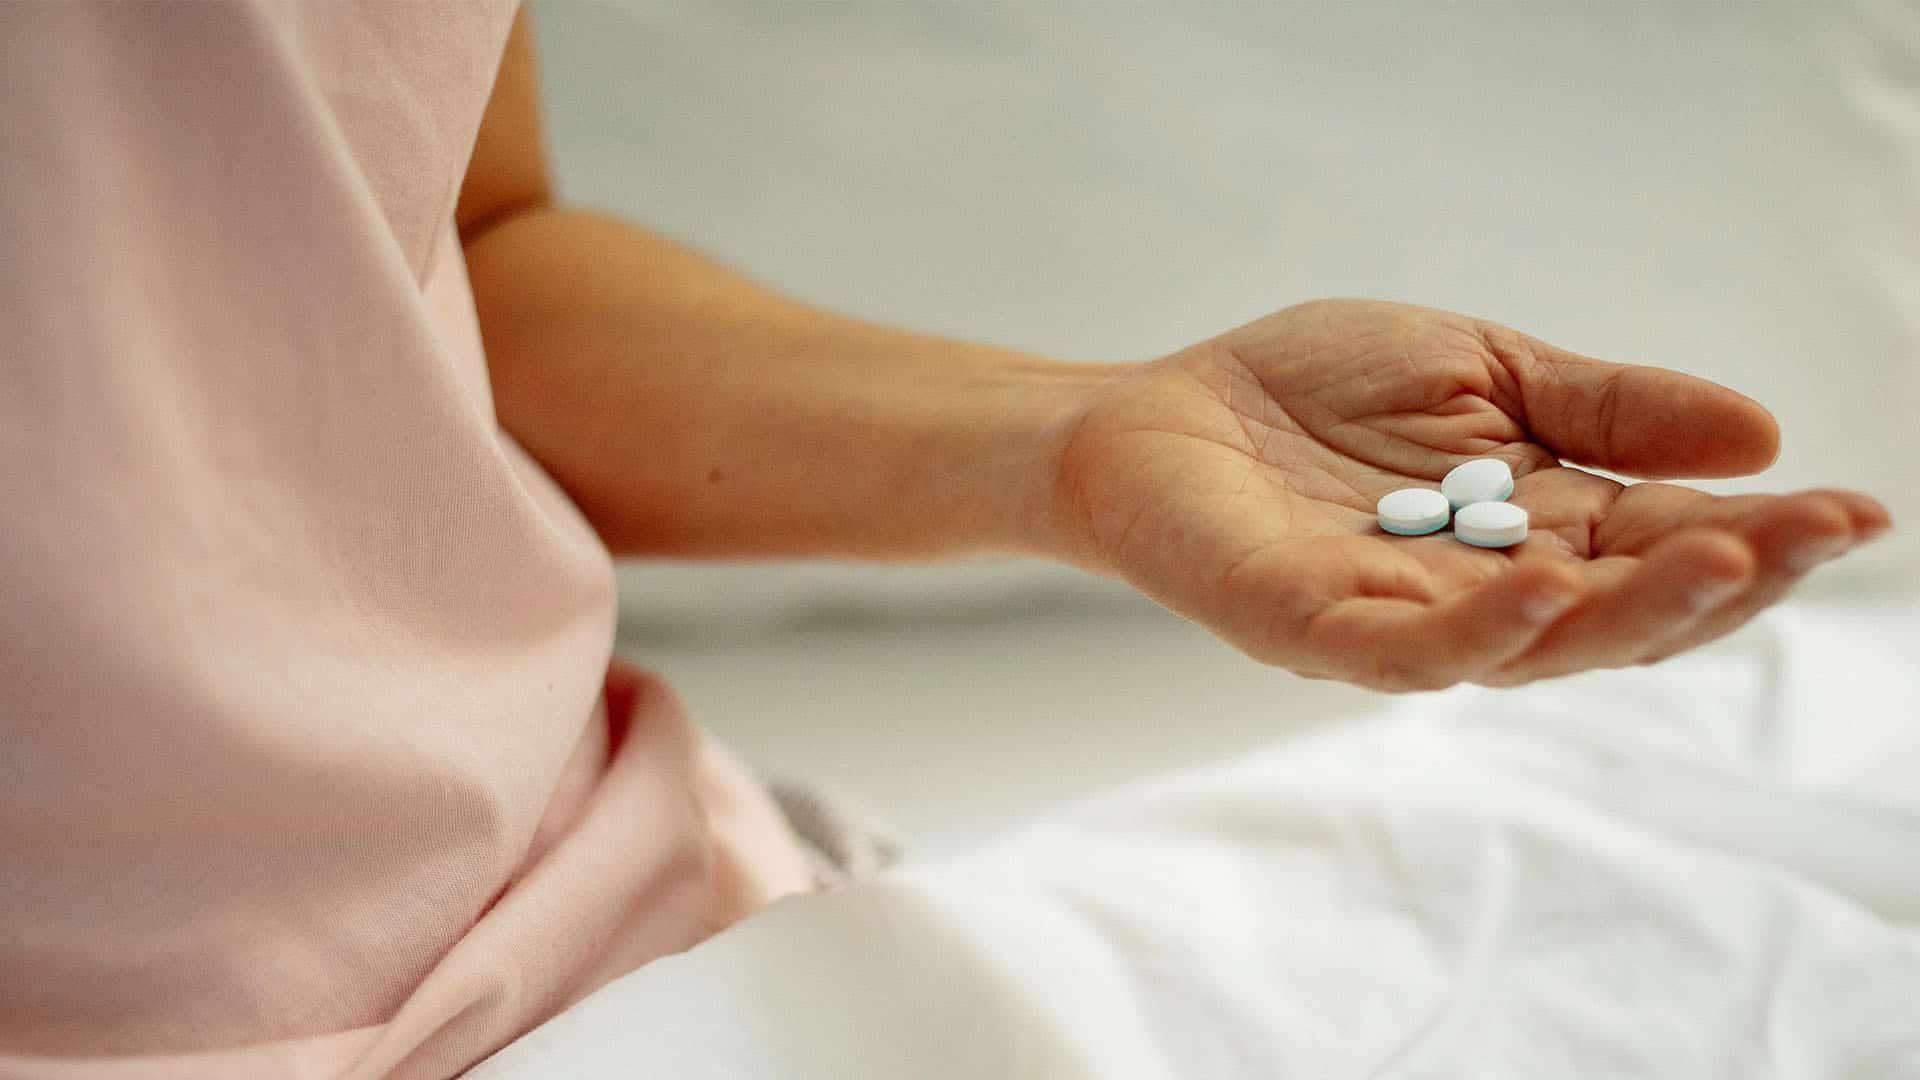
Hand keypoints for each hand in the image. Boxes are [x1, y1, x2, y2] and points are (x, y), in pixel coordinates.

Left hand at [1052, 299, 1889, 689]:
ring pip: (1533, 646)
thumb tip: (1760, 433)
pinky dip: (1480, 626)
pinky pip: (1407, 649)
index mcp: (1532, 530)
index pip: (1660, 547)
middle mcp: (1479, 592)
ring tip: (1720, 559)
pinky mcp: (1311, 627)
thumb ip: (1603, 406)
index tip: (1850, 509)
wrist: (1159, 411)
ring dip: (1630, 612)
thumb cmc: (1309, 394)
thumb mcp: (1484, 370)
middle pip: (1619, 613)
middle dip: (1723, 580)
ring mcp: (1398, 619)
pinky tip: (1545, 583)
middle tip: (1814, 536)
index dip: (1756, 535)